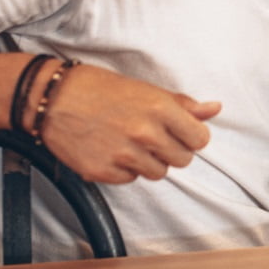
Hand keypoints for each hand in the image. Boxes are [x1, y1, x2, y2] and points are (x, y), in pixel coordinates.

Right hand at [37, 64, 220, 183]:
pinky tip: (112, 149)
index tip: (181, 132)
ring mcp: (123, 155)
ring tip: (130, 142)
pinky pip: (131, 179)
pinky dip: (125, 168)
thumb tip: (215, 108)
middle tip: (153, 136)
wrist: (53, 98)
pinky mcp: (103, 171)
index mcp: (159, 109)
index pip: (200, 139)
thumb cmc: (100, 88)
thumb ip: (182, 104)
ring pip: (158, 172)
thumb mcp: (145, 89)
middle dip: (173, 150)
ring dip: (150, 161)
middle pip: (182, 160)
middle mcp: (145, 134)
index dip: (192, 136)